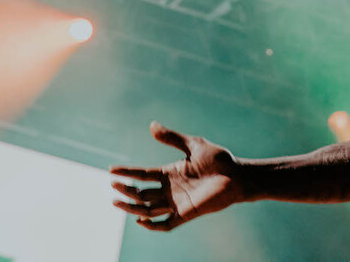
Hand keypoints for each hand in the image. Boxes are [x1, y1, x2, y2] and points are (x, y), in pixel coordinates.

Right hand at [110, 122, 242, 230]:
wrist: (238, 176)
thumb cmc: (219, 159)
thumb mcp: (193, 145)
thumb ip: (172, 138)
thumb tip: (151, 124)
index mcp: (170, 172)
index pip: (143, 174)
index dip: (127, 172)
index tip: (111, 170)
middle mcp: (170, 189)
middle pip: (141, 193)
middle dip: (126, 190)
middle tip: (113, 185)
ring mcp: (177, 202)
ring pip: (148, 209)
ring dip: (132, 207)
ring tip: (116, 202)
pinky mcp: (187, 214)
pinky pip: (166, 224)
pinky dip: (153, 225)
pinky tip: (140, 220)